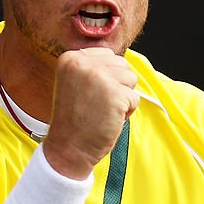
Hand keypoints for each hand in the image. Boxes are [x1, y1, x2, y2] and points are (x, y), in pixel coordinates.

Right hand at [44, 48, 139, 178]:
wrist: (69, 148)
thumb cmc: (75, 120)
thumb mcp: (75, 83)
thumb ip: (93, 68)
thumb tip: (121, 62)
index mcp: (70, 58)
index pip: (107, 55)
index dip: (107, 78)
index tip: (90, 95)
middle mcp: (83, 63)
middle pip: (122, 65)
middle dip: (117, 86)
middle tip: (98, 105)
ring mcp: (100, 77)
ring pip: (131, 79)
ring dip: (123, 98)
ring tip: (104, 112)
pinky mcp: (115, 94)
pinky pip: (134, 98)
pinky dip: (127, 112)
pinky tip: (109, 120)